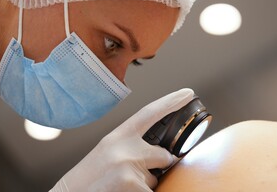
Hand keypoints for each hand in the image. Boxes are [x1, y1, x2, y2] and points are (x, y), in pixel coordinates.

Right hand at [50, 88, 193, 191]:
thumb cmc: (89, 177)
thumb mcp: (108, 153)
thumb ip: (132, 148)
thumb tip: (163, 155)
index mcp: (117, 136)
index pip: (149, 113)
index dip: (170, 102)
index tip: (188, 93)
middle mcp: (124, 148)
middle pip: (163, 155)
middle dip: (160, 165)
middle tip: (135, 172)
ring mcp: (129, 167)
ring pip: (156, 179)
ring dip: (145, 184)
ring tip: (121, 185)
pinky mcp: (132, 185)